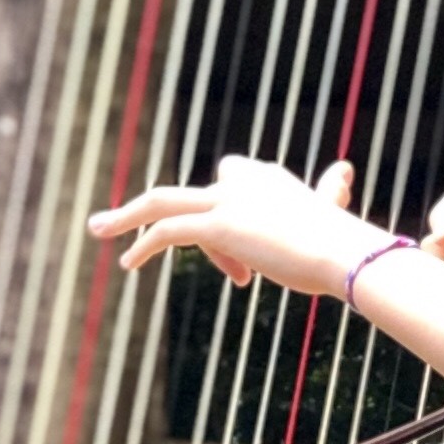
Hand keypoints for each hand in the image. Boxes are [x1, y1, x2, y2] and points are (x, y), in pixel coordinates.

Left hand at [89, 154, 375, 299]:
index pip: (223, 194)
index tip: (237, 273)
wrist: (346, 254)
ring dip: (126, 218)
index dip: (217, 233)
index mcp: (265, 179)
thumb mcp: (330, 212)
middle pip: (182, 195)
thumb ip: (328, 192)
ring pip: (162, 204)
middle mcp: (242, 182)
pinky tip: (127, 262)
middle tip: (110, 220)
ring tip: (98, 230)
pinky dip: (143, 245)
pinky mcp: (220, 225)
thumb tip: (345, 170)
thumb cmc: (343, 244)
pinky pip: (168, 232)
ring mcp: (228, 201)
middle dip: (143, 207)